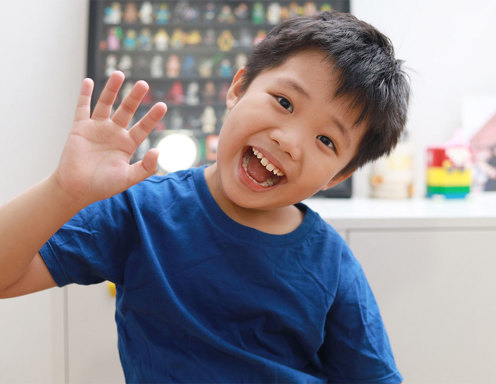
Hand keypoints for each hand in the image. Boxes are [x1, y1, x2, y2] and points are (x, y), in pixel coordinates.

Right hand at [53, 71, 166, 206]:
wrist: (76, 189)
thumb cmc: (102, 186)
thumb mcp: (128, 178)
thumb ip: (145, 167)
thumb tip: (158, 151)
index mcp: (127, 144)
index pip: (143, 127)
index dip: (152, 117)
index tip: (163, 106)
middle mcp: (114, 133)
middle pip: (126, 110)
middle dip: (135, 97)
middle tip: (144, 84)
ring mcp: (97, 128)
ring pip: (106, 104)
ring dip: (112, 89)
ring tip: (120, 74)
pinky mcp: (80, 128)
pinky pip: (82, 107)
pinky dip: (85, 94)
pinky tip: (89, 81)